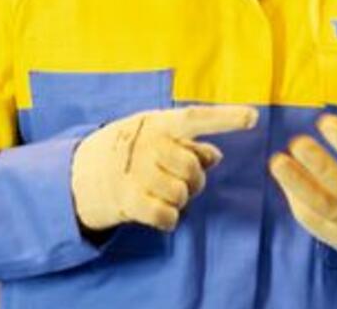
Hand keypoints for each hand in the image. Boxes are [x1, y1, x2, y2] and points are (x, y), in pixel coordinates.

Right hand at [70, 104, 257, 231]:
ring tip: (163, 193)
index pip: (195, 118)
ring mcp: (135, 171)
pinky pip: (166, 215)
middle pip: (193, 167)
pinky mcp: (127, 199)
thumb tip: (216, 155)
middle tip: (181, 181)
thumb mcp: (158, 137)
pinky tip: (161, 213)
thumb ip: (189, 143)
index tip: (254, 118)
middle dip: (194, 180)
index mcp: (158, 123)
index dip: (226, 118)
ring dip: (179, 200)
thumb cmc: (134, 152)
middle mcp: (147, 144)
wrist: (82, 172)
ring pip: (181, 194)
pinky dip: (169, 219)